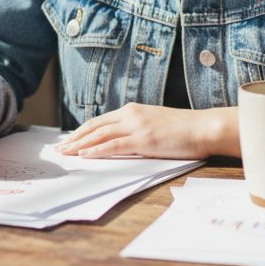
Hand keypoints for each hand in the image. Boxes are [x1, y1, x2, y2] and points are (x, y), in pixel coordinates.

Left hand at [55, 104, 237, 159]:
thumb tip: (124, 142)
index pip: (100, 120)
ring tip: (65, 153)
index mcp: (133, 109)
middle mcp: (131, 114)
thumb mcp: (156, 124)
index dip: (82, 130)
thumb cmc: (185, 129)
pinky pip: (114, 145)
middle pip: (95, 126)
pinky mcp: (143, 140)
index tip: (69, 139)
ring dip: (79, 145)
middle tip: (59, 148)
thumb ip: (138, 129)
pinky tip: (84, 155)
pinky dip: (96, 150)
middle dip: (74, 138)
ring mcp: (137, 126)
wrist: (205, 127)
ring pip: (99, 135)